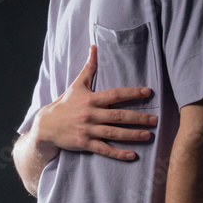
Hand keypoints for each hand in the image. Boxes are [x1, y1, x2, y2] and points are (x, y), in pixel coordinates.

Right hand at [34, 44, 157, 159]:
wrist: (46, 125)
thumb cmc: (65, 104)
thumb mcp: (77, 84)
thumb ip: (89, 67)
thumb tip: (94, 47)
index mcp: (91, 99)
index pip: (115, 95)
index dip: (132, 93)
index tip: (148, 92)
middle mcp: (91, 114)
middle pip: (118, 116)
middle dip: (138, 118)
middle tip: (155, 119)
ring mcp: (88, 130)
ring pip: (114, 133)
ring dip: (133, 135)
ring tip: (149, 135)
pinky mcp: (85, 143)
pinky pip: (104, 149)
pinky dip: (118, 153)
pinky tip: (132, 155)